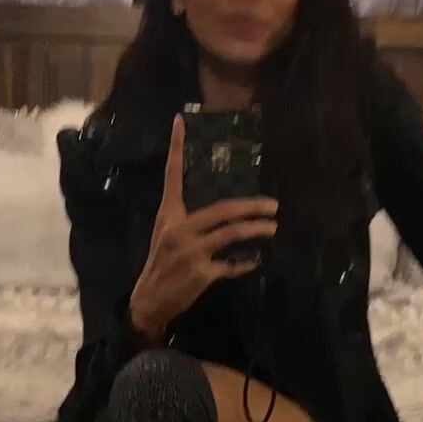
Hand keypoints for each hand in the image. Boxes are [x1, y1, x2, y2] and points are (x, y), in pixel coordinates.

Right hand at [129, 114, 277, 337]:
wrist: (149, 300)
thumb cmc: (161, 264)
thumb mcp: (166, 235)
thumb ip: (187, 219)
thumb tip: (219, 208)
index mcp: (168, 215)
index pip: (172, 175)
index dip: (176, 148)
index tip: (180, 121)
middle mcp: (179, 229)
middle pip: (222, 209)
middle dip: (251, 206)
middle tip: (273, 204)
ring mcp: (191, 251)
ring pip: (232, 234)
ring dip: (256, 229)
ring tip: (272, 226)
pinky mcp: (202, 272)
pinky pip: (231, 265)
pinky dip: (244, 263)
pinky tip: (254, 260)